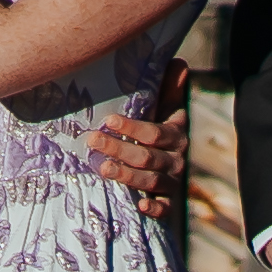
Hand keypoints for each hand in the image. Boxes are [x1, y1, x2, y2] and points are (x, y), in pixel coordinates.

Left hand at [85, 76, 191, 206]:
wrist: (171, 168)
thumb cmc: (160, 131)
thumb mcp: (166, 110)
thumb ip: (169, 89)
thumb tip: (179, 62)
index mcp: (175, 135)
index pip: (154, 132)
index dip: (132, 127)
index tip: (108, 120)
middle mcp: (176, 160)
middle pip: (147, 157)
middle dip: (119, 149)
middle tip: (92, 141)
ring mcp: (173, 183)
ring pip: (151, 181)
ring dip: (126, 175)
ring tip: (103, 168)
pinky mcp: (170, 204)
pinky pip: (165, 209)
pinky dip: (154, 208)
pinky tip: (139, 206)